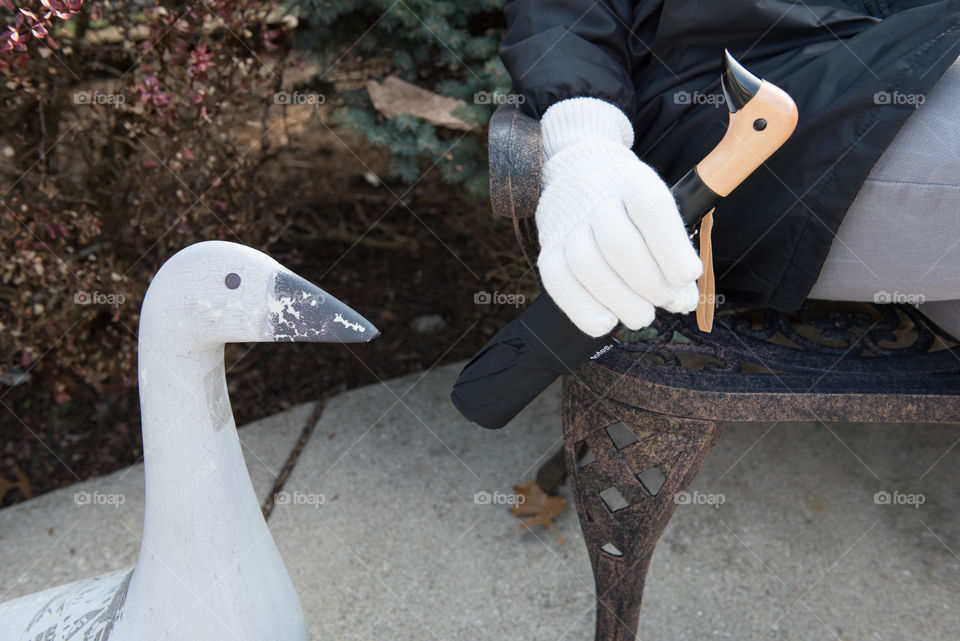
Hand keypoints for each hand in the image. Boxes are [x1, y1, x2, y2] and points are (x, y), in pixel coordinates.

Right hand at [535, 97, 702, 336]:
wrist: (579, 177)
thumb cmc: (631, 206)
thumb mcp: (659, 210)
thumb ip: (675, 253)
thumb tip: (684, 302)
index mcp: (631, 181)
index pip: (650, 207)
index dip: (671, 248)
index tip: (687, 276)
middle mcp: (595, 199)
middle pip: (618, 243)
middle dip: (650, 282)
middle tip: (667, 299)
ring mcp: (567, 226)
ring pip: (587, 266)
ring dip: (622, 301)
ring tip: (643, 315)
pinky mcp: (548, 250)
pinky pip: (558, 283)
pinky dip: (583, 309)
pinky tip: (607, 322)